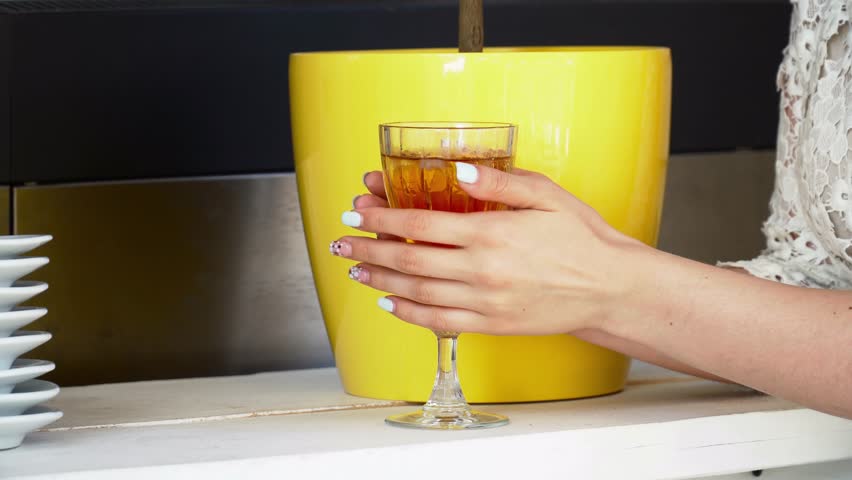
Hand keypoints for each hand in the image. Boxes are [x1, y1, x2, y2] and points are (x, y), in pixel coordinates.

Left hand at [331, 166, 647, 334]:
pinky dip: (409, 314)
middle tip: (340, 244)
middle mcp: (481, 269)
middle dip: (367, 250)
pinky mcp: (491, 325)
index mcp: (490, 232)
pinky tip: (390, 305)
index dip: (382, 217)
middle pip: (408, 259)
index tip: (358, 211)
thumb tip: (454, 171)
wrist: (610, 288)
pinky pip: (439, 322)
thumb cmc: (580, 239)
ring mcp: (484, 301)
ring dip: (379, 282)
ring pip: (416, 292)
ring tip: (355, 272)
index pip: (420, 223)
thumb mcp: (545, 195)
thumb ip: (496, 183)